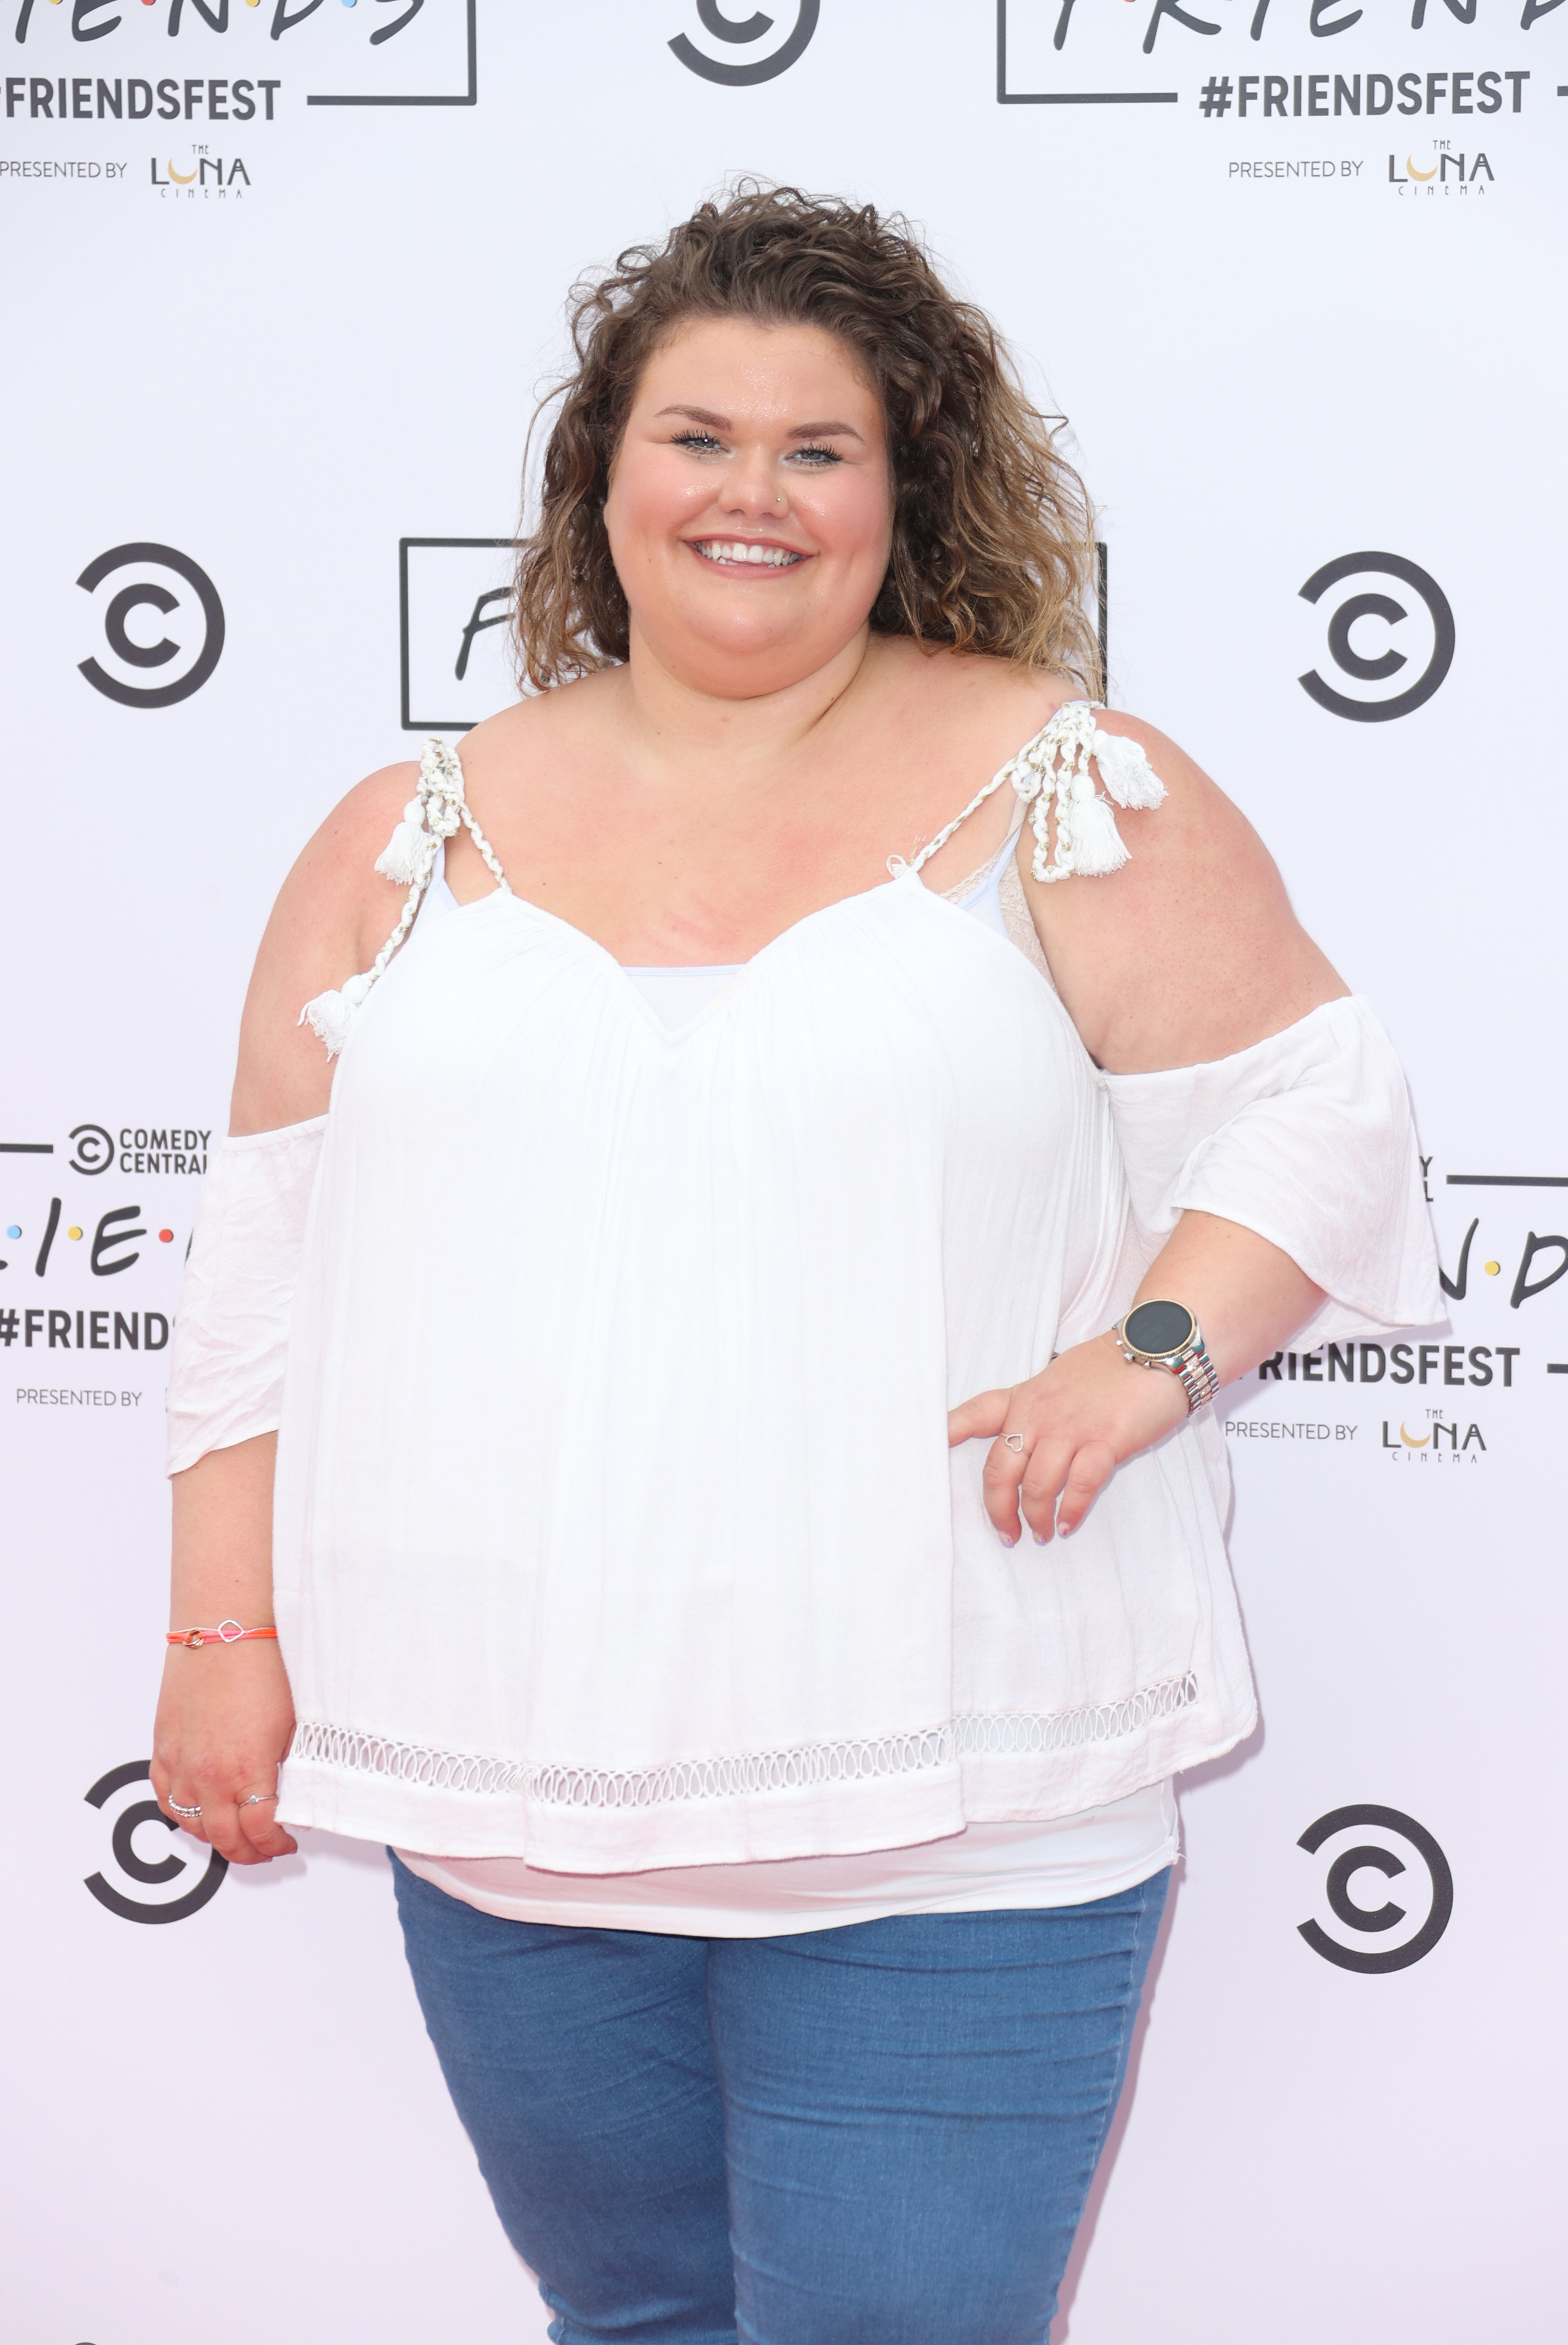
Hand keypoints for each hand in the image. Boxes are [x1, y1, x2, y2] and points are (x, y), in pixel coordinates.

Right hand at [151, 1638, 298, 1865]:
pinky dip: (182, 1814)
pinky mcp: (163, 1747)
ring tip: (236, 1835)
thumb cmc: (262, 1667)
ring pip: (191, 1825)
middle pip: (224, 1838)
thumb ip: (293, 1769)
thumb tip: (296, 1795)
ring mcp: (181, 1763)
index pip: (260, 1831)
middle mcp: (207, 1775)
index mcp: (245, 1771)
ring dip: (215, 1837)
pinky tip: (198, 1812)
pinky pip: (165, 1797)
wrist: (224, 1630)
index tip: (288, 1841)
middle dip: (248, 1851)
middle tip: (265, 1849)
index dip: (277, 1843)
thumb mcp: (294, 1725)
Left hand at [948, 1332, 1189, 1544]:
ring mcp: (1071, 1428)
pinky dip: (1071, 1511)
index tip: (926, 1453)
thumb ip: (1032, 1406)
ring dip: (1035, 1518)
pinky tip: (1068, 1524)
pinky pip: (1079, 1486)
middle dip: (998, 1509)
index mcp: (1025, 1397)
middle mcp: (1040, 1413)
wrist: (1157, 1350)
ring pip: (1036, 1485)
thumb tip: (1017, 1437)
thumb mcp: (1057, 1378)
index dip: (946, 1434)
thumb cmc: (1108, 1368)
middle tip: (1007, 1533)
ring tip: (1042, 1533)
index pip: (976, 1414)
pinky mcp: (1105, 1441)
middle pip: (1000, 1469)